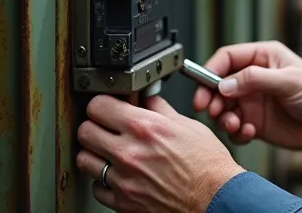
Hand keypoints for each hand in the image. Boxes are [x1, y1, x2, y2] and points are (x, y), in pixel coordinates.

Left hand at [76, 94, 244, 212]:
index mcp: (145, 128)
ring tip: (110, 153)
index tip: (107, 107)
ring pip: (84, 160)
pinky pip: (97, 188)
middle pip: (84, 131)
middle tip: (105, 128)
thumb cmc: (208, 165)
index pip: (98, 106)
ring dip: (95, 154)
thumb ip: (159, 109)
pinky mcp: (123, 203)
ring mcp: (124, 180)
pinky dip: (104, 182)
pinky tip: (119, 175)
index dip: (102, 104)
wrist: (216, 199)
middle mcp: (129, 153)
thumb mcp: (187, 125)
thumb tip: (145, 98)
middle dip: (95, 127)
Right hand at [192, 40, 301, 154]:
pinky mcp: (255, 122)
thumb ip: (255, 80)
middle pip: (219, 84)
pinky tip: (249, 134)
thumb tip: (224, 84)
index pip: (227, 58)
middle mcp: (254, 78)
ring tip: (234, 124)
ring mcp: (254, 101)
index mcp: (263, 58)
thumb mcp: (289, 82)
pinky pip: (234, 127)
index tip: (203, 87)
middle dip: (211, 98)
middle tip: (211, 110)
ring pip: (224, 108)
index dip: (210, 71)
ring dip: (223, 118)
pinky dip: (236, 132)